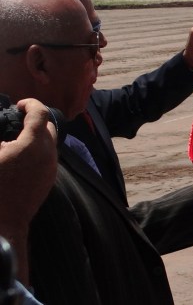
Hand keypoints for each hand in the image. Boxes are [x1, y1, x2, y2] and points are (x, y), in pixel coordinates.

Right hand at [0, 99, 58, 231]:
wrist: (3, 224)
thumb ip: (0, 138)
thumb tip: (6, 138)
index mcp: (33, 144)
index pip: (41, 113)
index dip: (31, 104)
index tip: (19, 105)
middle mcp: (48, 154)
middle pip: (49, 127)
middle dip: (35, 119)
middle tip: (16, 120)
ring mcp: (51, 168)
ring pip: (50, 143)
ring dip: (36, 136)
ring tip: (13, 140)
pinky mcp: (49, 179)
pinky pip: (48, 157)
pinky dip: (37, 150)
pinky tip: (19, 156)